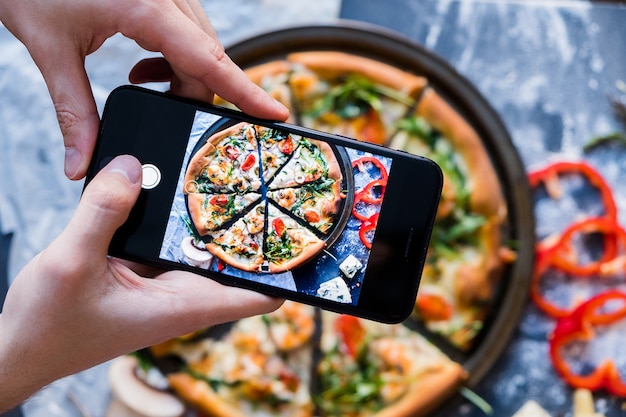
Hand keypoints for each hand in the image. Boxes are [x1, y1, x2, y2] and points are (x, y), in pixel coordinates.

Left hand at [0, 0, 288, 179]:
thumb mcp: (52, 49)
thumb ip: (73, 110)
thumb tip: (81, 162)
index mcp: (147, 7)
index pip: (211, 59)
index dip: (246, 91)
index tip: (275, 113)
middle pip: (208, 60)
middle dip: (194, 95)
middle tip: (170, 117)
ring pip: (200, 49)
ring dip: (182, 77)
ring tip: (146, 86)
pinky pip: (186, 36)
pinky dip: (172, 61)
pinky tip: (143, 69)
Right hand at [0, 155, 282, 411]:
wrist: (19, 348)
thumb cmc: (46, 328)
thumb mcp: (71, 264)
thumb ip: (104, 213)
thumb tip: (133, 164)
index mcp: (184, 305)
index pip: (261, 295)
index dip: (289, 270)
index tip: (307, 235)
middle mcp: (184, 292)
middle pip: (238, 257)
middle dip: (252, 222)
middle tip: (268, 176)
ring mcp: (165, 280)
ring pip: (203, 241)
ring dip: (212, 211)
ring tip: (226, 166)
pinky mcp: (145, 269)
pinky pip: (171, 235)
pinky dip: (174, 212)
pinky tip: (174, 178)